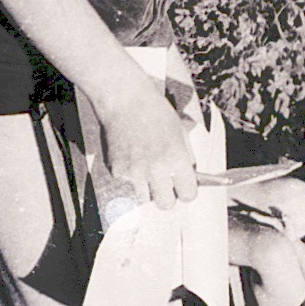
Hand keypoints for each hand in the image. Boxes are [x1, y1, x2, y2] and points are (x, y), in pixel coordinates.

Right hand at [97, 90, 198, 209]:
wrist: (126, 101)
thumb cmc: (157, 114)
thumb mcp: (181, 135)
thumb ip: (185, 159)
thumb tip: (188, 178)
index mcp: (177, 160)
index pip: (188, 195)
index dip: (187, 193)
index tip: (185, 189)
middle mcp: (155, 170)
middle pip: (165, 204)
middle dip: (167, 198)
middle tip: (166, 188)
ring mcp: (133, 173)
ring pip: (143, 198)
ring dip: (147, 190)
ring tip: (147, 171)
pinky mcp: (116, 171)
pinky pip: (126, 184)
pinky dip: (129, 177)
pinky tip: (131, 157)